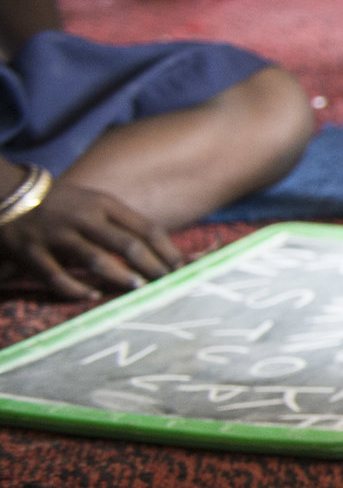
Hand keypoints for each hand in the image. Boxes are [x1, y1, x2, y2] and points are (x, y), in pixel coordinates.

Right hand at [0, 181, 181, 298]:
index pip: (146, 228)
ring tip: (137, 288)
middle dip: (151, 267)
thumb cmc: (61, 202)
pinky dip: (76, 289)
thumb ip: (118, 223)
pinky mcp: (31, 251)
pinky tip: (91, 296)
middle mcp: (83, 217)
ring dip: (120, 277)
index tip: (181, 267)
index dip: (167, 250)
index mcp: (104, 203)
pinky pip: (57, 277)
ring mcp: (56, 234)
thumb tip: (154, 251)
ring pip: (96, 260)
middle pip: (127, 245)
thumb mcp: (94, 202)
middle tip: (165, 283)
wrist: (8, 192)